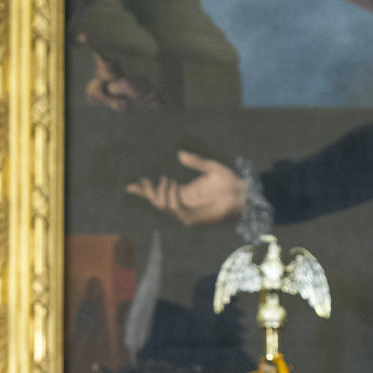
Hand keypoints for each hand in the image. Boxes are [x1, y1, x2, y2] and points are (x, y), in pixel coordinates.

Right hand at [127, 151, 245, 225]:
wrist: (241, 193)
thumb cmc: (228, 181)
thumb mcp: (209, 168)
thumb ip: (194, 162)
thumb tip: (180, 154)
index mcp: (183, 193)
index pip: (159, 194)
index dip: (144, 191)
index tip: (130, 186)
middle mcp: (183, 203)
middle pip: (156, 202)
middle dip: (148, 192)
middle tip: (149, 179)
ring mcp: (187, 211)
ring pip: (162, 206)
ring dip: (160, 192)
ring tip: (167, 179)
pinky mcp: (194, 218)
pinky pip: (175, 210)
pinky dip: (170, 198)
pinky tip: (173, 187)